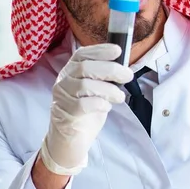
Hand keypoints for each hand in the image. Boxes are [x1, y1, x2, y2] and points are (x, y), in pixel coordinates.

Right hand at [39, 43, 133, 174]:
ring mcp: (61, 96)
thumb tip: (124, 67)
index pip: (82, 54)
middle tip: (128, 76)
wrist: (72, 138)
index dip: (100, 50)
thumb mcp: (97, 89)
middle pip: (85, 67)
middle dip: (111, 69)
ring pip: (85, 85)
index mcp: (71, 70)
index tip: (118, 50)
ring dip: (108, 90)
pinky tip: (106, 107)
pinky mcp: (64, 113)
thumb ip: (105, 77)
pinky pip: (83, 105)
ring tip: (120, 97)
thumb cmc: (87, 110)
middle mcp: (63, 80)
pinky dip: (99, 104)